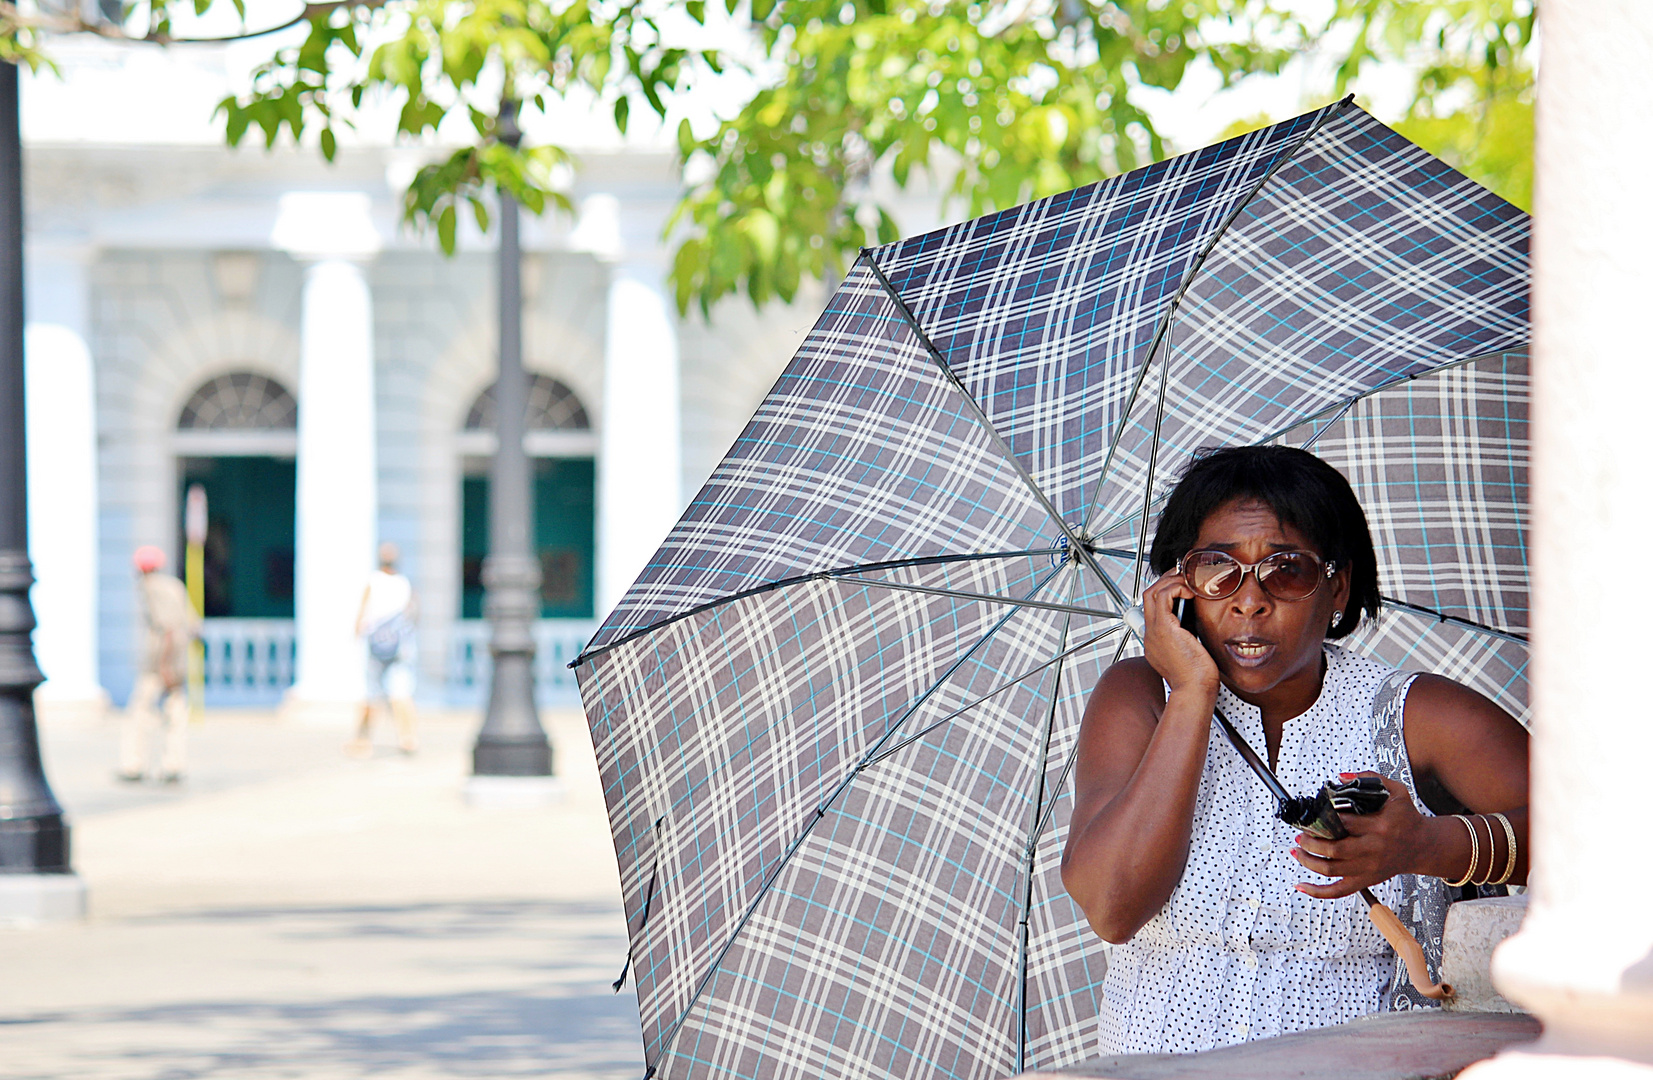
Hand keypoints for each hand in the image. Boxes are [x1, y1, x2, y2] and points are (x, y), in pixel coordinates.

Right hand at [1140, 569, 1217, 697]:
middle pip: (1148, 596)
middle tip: (1183, 576)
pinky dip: (1176, 589)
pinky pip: (1163, 597)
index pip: (1153, 608)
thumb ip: (1189, 633)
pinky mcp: (1164, 629)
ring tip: (1188, 581)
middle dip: (1165, 581)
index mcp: (1156, 641)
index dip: (1166, 593)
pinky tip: (1190, 592)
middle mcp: (1150, 634)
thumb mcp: (1192, 649)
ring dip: (1171, 582)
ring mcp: (1154, 631)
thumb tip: (1197, 618)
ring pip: (1152, 593)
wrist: (1195, 691)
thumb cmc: (1198, 677)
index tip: (1182, 587)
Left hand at [1291, 774, 1427, 899]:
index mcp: (1379, 826)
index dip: (1323, 819)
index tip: (1311, 814)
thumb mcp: (1396, 791)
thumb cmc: (1407, 819)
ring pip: (1331, 870)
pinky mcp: (1366, 880)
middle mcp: (1373, 849)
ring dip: (1308, 860)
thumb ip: (1370, 779)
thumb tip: (1342, 777)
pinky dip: (1318, 891)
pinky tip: (1302, 885)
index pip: (1344, 823)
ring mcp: (1368, 867)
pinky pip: (1339, 891)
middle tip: (1300, 833)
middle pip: (1334, 849)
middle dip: (1310, 841)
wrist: (1423, 845)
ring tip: (1297, 850)